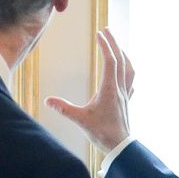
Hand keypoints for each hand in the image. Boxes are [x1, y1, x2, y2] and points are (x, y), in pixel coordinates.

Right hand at [45, 29, 134, 150]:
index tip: (99, 34)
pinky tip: (125, 72)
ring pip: (129, 69)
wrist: (120, 147)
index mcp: (109, 89)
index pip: (109, 61)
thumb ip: (64, 108)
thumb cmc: (102, 133)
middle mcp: (119, 89)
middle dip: (114, 43)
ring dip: (123, 55)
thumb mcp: (80, 120)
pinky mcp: (126, 102)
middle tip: (107, 31)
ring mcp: (125, 95)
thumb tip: (47, 100)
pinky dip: (128, 71)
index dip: (105, 46)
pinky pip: (130, 81)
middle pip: (120, 60)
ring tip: (117, 47)